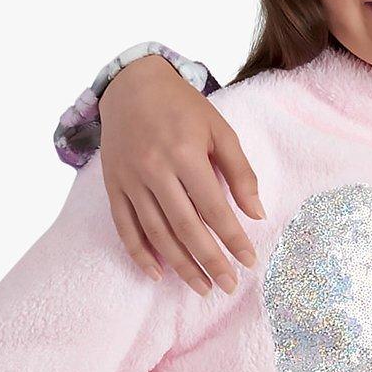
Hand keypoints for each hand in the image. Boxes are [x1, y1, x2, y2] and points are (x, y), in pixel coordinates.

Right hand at [99, 57, 262, 293]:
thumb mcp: (219, 129)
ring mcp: (131, 179)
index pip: (214, 208)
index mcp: (185, 153)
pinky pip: (125, 227)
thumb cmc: (182, 107)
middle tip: (229, 285)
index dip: (233, 239)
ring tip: (203, 287)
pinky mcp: (114, 185)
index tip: (249, 261)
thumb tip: (257, 214)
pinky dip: (140, 254)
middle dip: (210, 261)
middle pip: (185, 227)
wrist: (131, 85)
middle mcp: (155, 169)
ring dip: (181, 265)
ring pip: (157, 233)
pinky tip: (159, 274)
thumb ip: (240, 172)